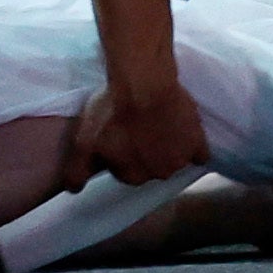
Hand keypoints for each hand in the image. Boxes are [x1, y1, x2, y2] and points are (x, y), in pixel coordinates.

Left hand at [66, 65, 206, 189]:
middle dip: (144, 152)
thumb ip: (76, 171)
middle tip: (138, 127)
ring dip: (167, 149)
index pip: (126, 171)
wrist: (143, 81)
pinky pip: (199, 153)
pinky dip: (193, 147)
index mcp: (132, 176)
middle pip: (151, 167)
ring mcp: (180, 159)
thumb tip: (73, 192)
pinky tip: (185, 135)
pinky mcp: (197, 141)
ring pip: (173, 160)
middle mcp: (158, 174)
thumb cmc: (111, 110)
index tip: (118, 135)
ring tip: (158, 125)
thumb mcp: (83, 141)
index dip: (122, 154)